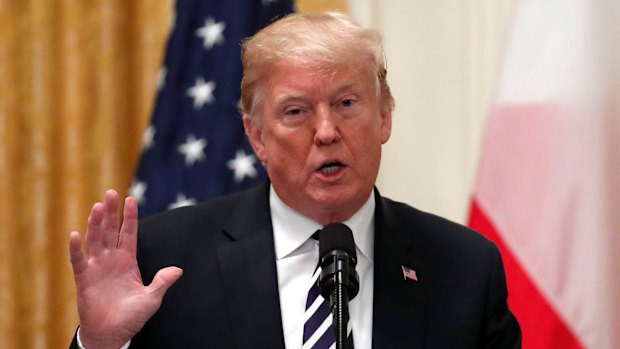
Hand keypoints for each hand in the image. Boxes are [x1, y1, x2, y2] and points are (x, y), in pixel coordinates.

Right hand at [69, 190, 182, 348]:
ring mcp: (96, 268)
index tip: (130, 199)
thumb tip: (178, 270)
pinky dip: (76, 249)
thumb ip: (162, 282)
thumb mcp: (151, 298)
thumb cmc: (131, 317)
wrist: (113, 335)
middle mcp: (111, 260)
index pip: (129, 233)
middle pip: (110, 231)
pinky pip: (79, 261)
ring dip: (95, 224)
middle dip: (111, 213)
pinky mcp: (84, 280)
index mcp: (128, 261)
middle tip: (111, 193)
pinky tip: (75, 235)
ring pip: (95, 240)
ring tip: (97, 206)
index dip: (130, 217)